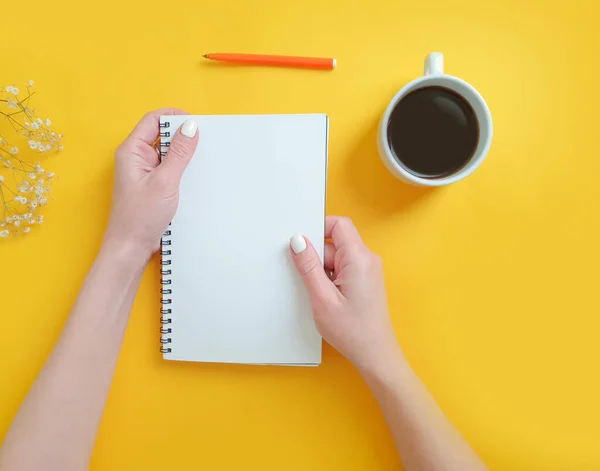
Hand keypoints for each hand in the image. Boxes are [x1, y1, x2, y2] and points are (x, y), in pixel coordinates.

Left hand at [104, 109, 198, 257]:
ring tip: (199, 160)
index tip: (196, 122)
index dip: (174, 117)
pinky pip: (169, 168)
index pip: (153, 120)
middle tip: (202, 141)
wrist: (131, 246)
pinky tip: (193, 176)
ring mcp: (144, 171)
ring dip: (183, 154)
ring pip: (167, 152)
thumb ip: (179, 153)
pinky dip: (181, 168)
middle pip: (161, 134)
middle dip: (181, 135)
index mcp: (132, 151)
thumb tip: (191, 127)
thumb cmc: (140, 216)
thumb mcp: (165, 181)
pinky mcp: (152, 184)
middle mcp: (136, 158)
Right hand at [289, 216, 401, 370]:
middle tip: (306, 277)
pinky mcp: (365, 281)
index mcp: (359, 258)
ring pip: (337, 256)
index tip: (300, 243)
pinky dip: (329, 277)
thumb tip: (297, 240)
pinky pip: (343, 268)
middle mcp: (367, 259)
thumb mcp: (322, 298)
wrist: (375, 355)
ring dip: (322, 269)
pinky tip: (325, 297)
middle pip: (336, 241)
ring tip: (318, 294)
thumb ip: (308, 266)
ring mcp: (367, 270)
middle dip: (316, 255)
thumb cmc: (351, 331)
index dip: (318, 227)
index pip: (339, 224)